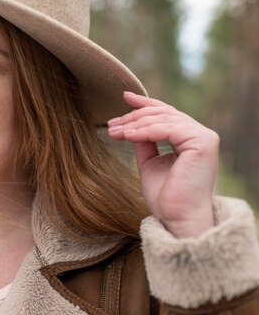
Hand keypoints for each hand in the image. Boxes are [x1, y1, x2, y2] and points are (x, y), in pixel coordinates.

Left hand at [107, 92, 218, 237]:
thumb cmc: (165, 196)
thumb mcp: (149, 162)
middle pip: (162, 114)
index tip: (124, 97)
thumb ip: (145, 142)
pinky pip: (167, 129)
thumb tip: (131, 125)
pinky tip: (128, 135)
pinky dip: (145, 131)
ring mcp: (204, 137)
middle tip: (110, 124)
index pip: (166, 113)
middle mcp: (201, 134)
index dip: (145, 104)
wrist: (177, 218)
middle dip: (133, 116)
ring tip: (114, 131)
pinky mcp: (202, 142)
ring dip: (134, 124)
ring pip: (163, 119)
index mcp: (191, 138)